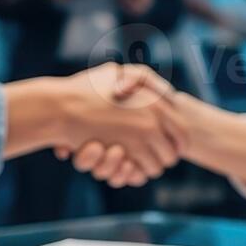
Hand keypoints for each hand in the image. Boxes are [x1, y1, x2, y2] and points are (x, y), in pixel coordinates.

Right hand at [53, 63, 183, 187]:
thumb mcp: (114, 73)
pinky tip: (126, 167)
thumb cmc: (82, 90)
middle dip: (163, 158)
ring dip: (149, 167)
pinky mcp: (129, 151)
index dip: (178, 142)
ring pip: (160, 164)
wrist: (61, 108)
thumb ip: (137, 78)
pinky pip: (143, 170)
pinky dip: (136, 173)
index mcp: (155, 100)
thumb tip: (154, 86)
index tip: (169, 147)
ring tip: (136, 164)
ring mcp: (143, 135)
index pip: (184, 130)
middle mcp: (155, 117)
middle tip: (151, 159)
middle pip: (173, 152)